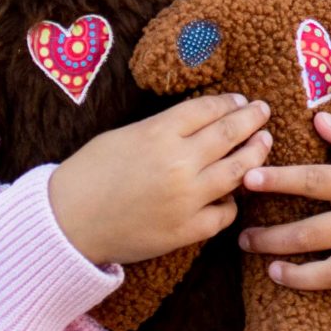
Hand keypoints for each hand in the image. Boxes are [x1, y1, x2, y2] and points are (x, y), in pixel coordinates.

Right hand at [48, 93, 273, 266]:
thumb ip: (164, 127)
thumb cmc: (90, 173)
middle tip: (264, 112)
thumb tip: (201, 118)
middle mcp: (179, 162)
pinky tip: (232, 194)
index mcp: (159, 133)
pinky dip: (232, 202)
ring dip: (256, 154)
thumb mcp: (124, 135)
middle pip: (231, 134)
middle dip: (252, 119)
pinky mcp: (187, 230)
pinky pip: (225, 213)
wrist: (66, 223)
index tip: (240, 100)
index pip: (209, 109)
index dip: (229, 103)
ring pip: (239, 171)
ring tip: (264, 143)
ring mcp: (187, 198)